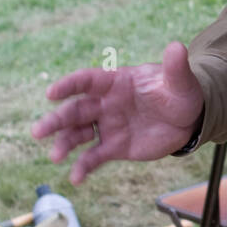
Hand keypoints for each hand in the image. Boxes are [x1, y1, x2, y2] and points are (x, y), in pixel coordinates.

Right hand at [31, 41, 204, 183]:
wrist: (188, 120)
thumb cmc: (180, 93)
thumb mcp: (181, 81)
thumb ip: (175, 67)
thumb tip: (177, 47)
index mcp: (116, 82)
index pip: (87, 81)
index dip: (69, 85)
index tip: (51, 93)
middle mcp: (105, 103)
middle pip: (75, 110)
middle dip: (56, 120)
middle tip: (38, 132)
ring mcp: (107, 126)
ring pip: (78, 135)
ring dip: (64, 144)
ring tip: (55, 157)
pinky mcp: (114, 147)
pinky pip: (94, 157)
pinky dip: (83, 167)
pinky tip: (75, 179)